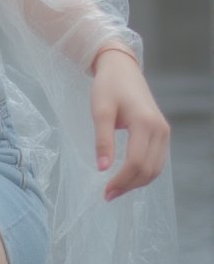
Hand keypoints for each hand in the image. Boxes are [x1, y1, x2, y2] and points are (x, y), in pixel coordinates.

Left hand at [90, 52, 170, 200]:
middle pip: (149, 169)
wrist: (122, 69)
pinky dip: (144, 172)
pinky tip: (127, 177)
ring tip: (115, 189)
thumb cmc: (108, 87)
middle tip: (108, 195)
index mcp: (145, 123)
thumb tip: (103, 168)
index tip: (105, 192)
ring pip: (156, 168)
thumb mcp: (100, 111)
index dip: (121, 180)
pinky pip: (157, 160)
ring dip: (137, 182)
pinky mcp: (161, 132)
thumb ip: (102, 140)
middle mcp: (160, 129)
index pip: (136, 162)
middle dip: (129, 185)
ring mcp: (164, 131)